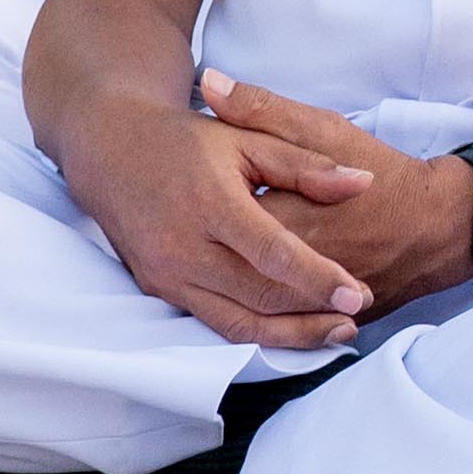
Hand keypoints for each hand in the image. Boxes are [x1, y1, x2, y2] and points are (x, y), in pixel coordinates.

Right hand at [61, 85, 379, 349]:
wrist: (110, 151)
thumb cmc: (185, 140)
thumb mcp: (245, 139)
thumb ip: (304, 164)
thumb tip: (362, 184)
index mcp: (211, 203)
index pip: (272, 252)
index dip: (316, 277)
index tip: (355, 291)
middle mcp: (184, 247)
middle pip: (259, 295)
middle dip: (313, 311)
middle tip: (358, 309)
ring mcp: (168, 275)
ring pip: (238, 322)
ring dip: (290, 334)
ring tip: (337, 331)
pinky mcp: (160, 290)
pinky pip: (215, 323)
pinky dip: (257, 332)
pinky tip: (291, 330)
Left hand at [196, 77, 472, 314]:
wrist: (437, 227)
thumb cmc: (382, 173)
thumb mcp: (324, 128)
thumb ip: (264, 110)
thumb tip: (210, 83)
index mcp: (285, 214)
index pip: (219, 218)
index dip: (192, 204)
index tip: (177, 187)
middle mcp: (290, 264)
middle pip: (225, 266)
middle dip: (201, 251)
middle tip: (185, 229)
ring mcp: (304, 299)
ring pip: (247, 304)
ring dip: (220, 286)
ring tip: (205, 262)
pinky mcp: (319, 318)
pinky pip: (277, 325)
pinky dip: (254, 315)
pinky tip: (235, 297)